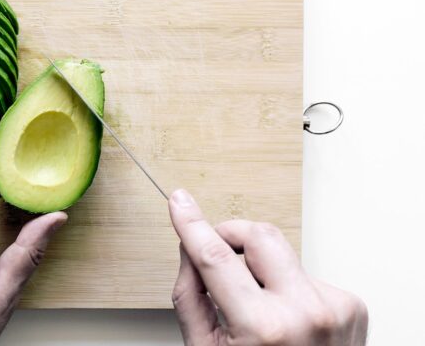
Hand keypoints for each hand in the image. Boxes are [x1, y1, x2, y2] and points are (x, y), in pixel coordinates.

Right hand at [168, 189, 367, 344]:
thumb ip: (190, 294)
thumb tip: (189, 249)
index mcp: (264, 328)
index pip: (216, 257)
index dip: (192, 224)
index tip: (180, 202)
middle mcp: (305, 312)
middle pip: (259, 235)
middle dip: (232, 234)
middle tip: (217, 248)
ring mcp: (333, 307)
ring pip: (282, 253)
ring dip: (261, 269)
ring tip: (258, 306)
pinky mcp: (350, 305)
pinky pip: (304, 274)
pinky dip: (287, 287)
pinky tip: (286, 317)